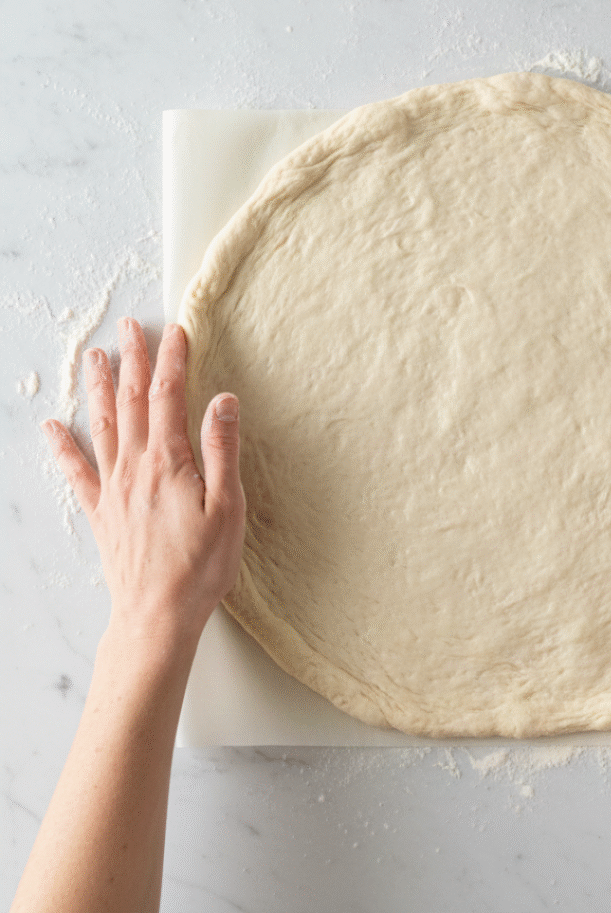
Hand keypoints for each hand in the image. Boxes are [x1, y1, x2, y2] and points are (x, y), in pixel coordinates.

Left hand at [41, 317, 244, 649]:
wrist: (158, 614)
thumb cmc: (201, 565)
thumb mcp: (227, 506)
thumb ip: (222, 450)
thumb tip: (223, 401)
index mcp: (168, 463)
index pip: (168, 398)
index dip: (172, 361)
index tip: (176, 331)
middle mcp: (134, 468)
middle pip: (130, 403)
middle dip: (132, 361)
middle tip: (130, 328)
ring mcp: (113, 490)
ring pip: (102, 427)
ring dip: (98, 389)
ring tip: (94, 357)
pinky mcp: (102, 513)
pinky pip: (78, 472)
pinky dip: (63, 446)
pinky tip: (52, 427)